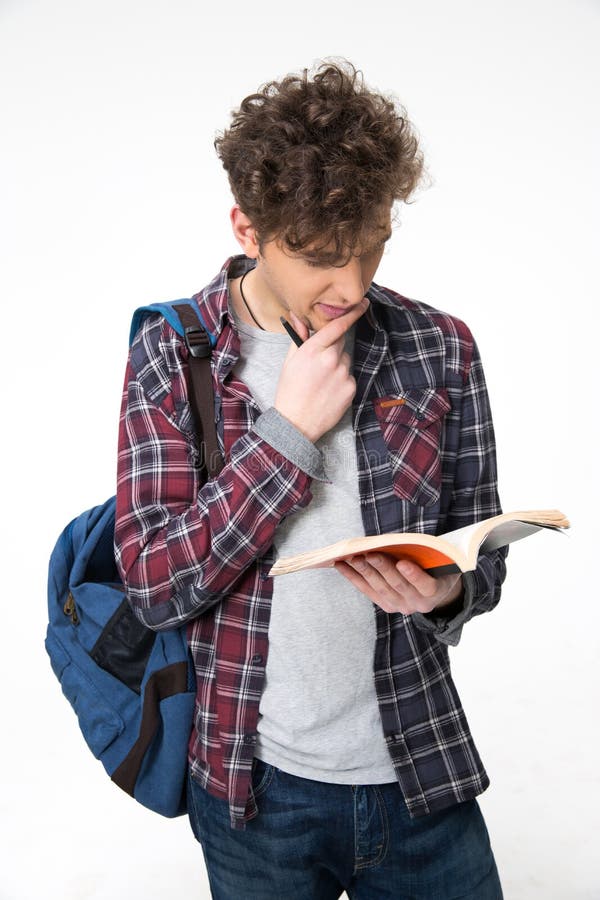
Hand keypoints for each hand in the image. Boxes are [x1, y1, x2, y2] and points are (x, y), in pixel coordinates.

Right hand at [274, 298, 368, 442]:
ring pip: (345, 360)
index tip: (363, 304)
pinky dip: (342, 381)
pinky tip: (328, 391)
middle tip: (318, 364)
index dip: (352, 313)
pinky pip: (349, 377)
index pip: (337, 326)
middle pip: (341, 342)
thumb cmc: (289, 391)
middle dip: (333, 347)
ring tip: (321, 382)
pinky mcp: (351, 388)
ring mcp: (343, 374)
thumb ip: (299, 337)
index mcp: (313, 350)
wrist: (296, 423)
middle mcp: (330, 359)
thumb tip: (299, 317)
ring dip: (337, 365)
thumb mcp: (290, 361)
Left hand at [334, 553, 462, 615]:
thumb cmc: (436, 567)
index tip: (402, 563)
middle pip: (398, 585)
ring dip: (365, 572)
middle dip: (383, 568)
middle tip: (370, 554)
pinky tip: (342, 566)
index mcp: (435, 592)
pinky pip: (368, 591)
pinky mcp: (386, 606)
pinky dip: (354, 577)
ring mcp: (400, 606)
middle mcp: (418, 603)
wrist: (435, 591)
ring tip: (353, 558)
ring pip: (380, 588)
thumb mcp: (439, 561)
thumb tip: (401, 541)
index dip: (414, 575)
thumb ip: (427, 554)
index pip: (426, 585)